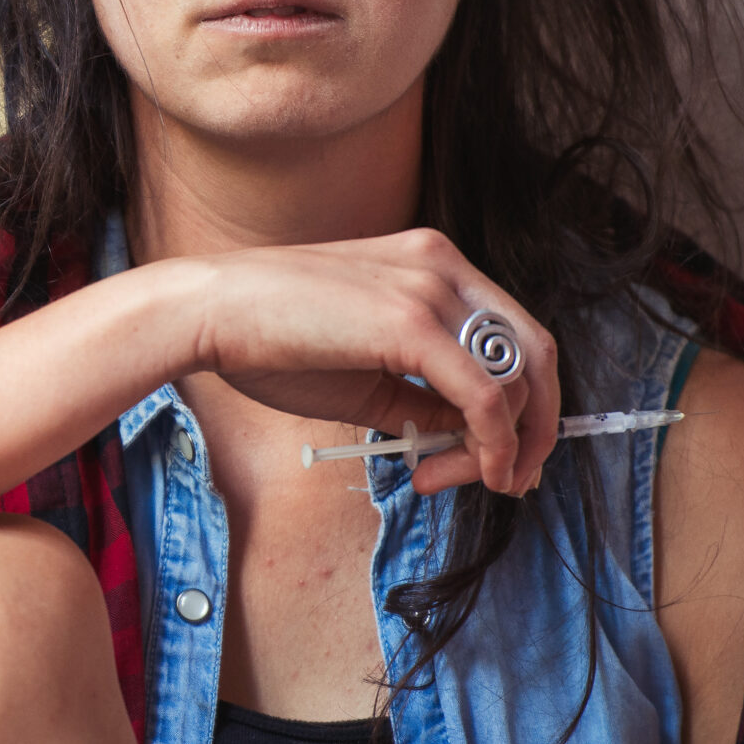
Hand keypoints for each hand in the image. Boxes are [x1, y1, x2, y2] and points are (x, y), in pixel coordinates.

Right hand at [177, 227, 559, 495]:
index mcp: (432, 263)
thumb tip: (472, 436)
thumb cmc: (267, 340)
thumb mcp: (363, 373)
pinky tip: (479, 472)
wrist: (207, 311)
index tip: (491, 456)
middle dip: (536, 427)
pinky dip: (495, 443)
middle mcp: (443, 265)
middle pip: (536, 353)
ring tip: (449, 479)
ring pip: (516, 379)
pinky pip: (485, 396)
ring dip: (503, 446)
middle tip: (512, 479)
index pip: (510, 336)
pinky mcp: (412, 323)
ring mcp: (431, 288)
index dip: (518, 404)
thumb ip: (423, 396)